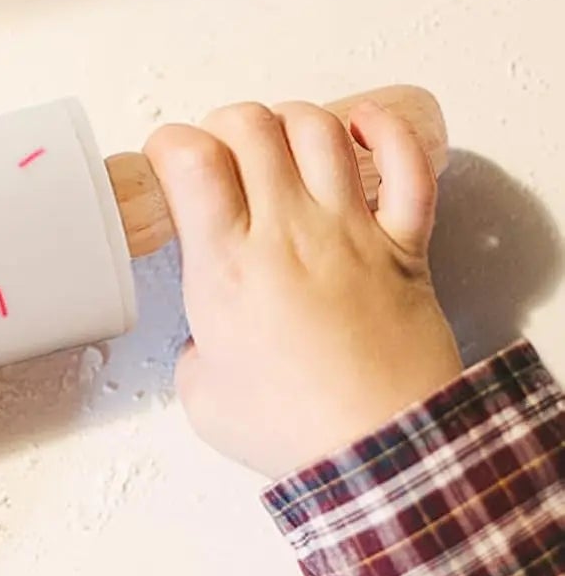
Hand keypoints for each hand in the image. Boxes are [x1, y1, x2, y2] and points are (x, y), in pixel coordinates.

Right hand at [144, 100, 461, 477]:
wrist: (381, 454)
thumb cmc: (295, 430)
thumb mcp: (201, 392)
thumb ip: (197, 347)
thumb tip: (211, 338)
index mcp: (227, 266)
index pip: (191, 157)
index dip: (169, 144)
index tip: (167, 167)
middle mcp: (287, 233)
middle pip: (250, 124)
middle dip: (222, 125)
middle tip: (219, 157)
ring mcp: (350, 232)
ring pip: (319, 129)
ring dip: (289, 121)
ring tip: (278, 145)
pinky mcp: (404, 246)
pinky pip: (408, 165)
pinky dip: (387, 131)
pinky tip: (362, 127)